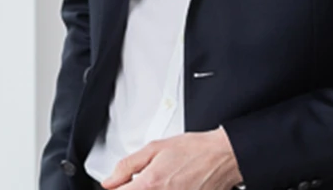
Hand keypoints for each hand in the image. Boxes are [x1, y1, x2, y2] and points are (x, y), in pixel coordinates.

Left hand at [101, 127, 243, 189]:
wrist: (222, 157)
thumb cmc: (195, 150)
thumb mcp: (156, 147)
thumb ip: (128, 165)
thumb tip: (110, 181)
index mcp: (150, 184)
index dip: (117, 189)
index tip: (119, 185)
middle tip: (136, 183)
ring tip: (158, 183)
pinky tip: (167, 186)